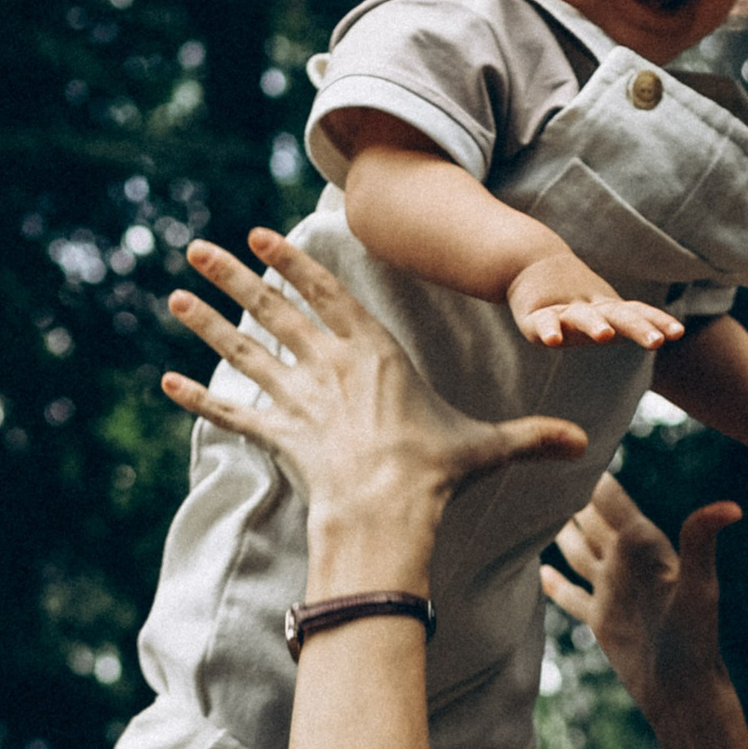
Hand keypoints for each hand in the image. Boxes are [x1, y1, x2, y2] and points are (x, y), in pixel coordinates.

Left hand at [164, 230, 588, 549]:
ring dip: (207, 324)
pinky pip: (232, 414)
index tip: (262, 235)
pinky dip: (199, 399)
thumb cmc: (435, 476)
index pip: (328, 293)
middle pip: (275, 310)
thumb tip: (581, 443)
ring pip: (245, 352)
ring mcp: (300, 400)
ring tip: (175, 297)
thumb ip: (527, 439)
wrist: (390, 512)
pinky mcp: (279, 438)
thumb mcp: (485, 449)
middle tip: (198, 248)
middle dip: (234, 276)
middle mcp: (329, 367)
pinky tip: (166, 382)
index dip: (294, 262)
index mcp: (373, 353)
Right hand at [507, 251, 685, 352]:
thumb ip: (629, 320)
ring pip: (582, 319)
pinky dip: (549, 331)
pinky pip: (543, 325)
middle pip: (618, 316)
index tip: (677, 333)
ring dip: (595, 325)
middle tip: (656, 341)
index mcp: (607, 310)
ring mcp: (562, 313)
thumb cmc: (570, 297)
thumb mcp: (601, 309)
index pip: (636, 312)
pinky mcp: (535, 319)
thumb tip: (672, 332)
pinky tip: (554, 341)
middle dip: (638, 328)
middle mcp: (590, 310)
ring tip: (605, 336)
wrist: (528, 263)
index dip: (656, 321)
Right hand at [542, 473, 742, 729]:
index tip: (568, 444)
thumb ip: (702, 541)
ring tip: (534, 509)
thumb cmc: (697, 639)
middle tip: (540, 467)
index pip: (611, 499)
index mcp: (644, 545)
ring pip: (577, 551)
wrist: (684, 691)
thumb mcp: (699, 587)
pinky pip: (570, 596)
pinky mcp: (600, 619)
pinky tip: (540, 572)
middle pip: (590, 519)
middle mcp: (625, 562)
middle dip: (568, 495)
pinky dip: (556, 583)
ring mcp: (611, 590)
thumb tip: (732, 508)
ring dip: (560, 532)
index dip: (591, 473)